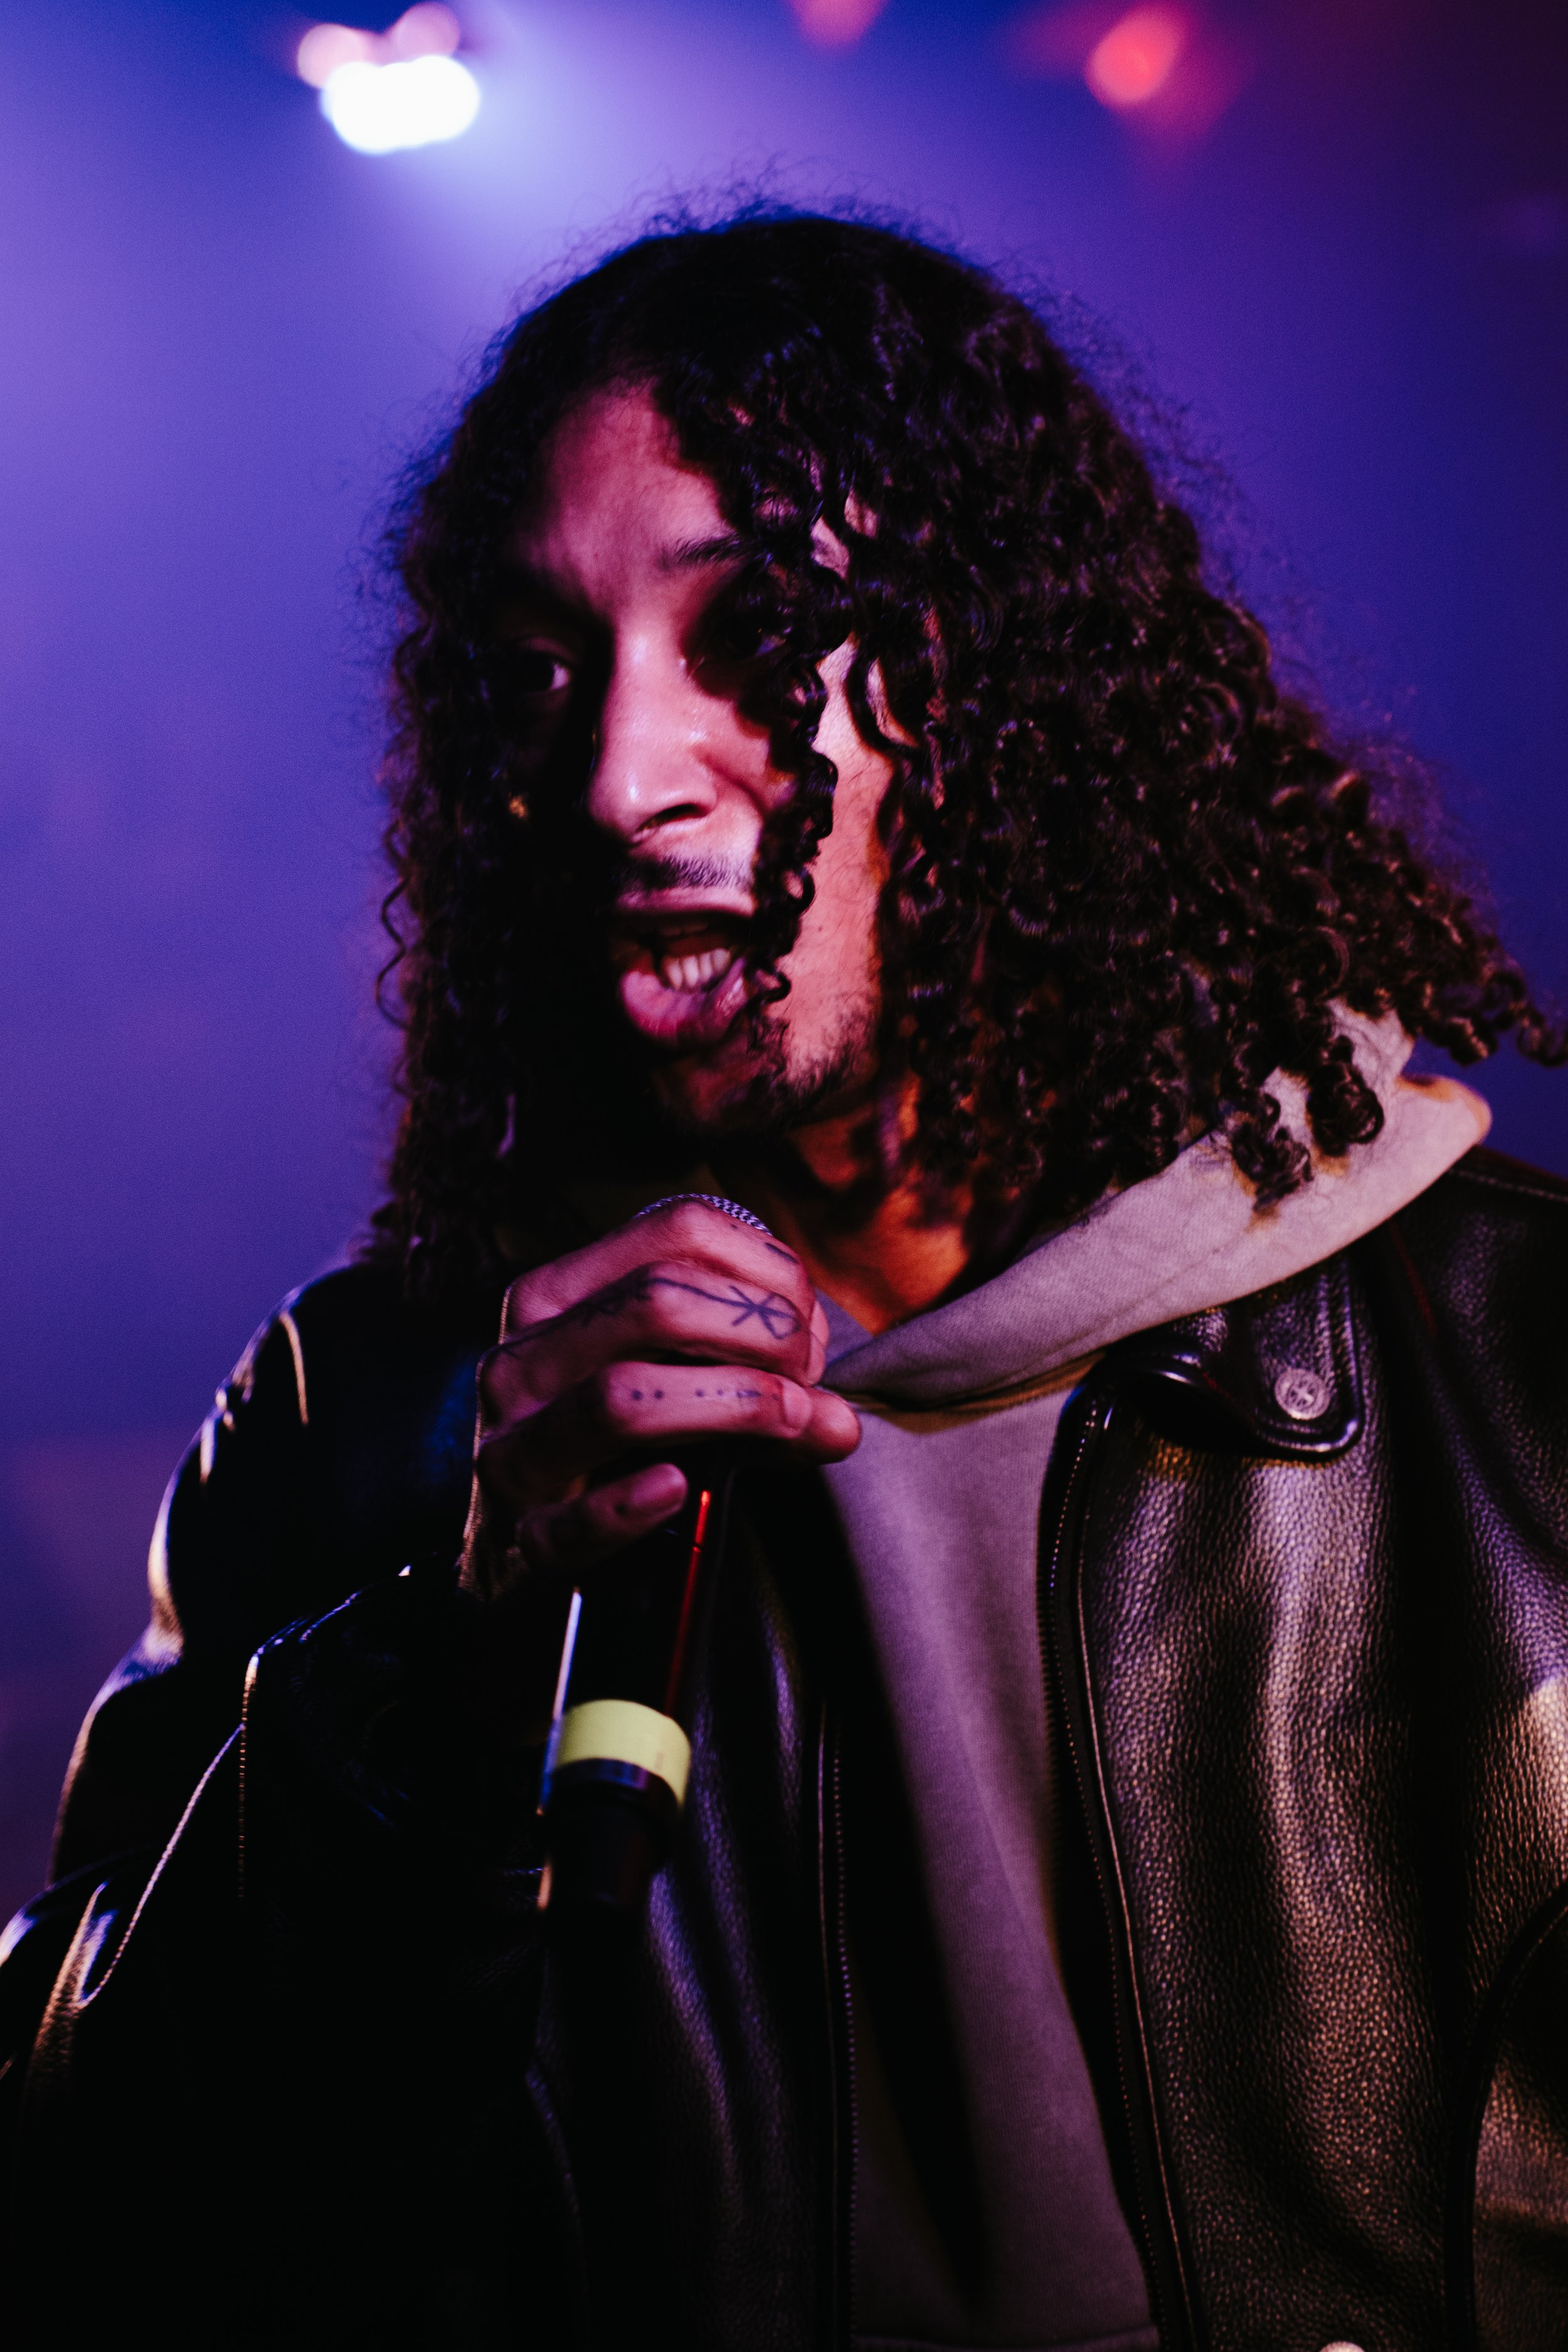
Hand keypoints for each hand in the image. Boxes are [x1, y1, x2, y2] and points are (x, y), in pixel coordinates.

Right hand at [461, 1199, 859, 1609]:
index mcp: (560, 1296)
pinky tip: (676, 1491)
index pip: (678, 1231)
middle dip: (760, 1332)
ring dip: (730, 1405)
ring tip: (786, 1421)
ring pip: (621, 1398)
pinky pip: (577, 1518)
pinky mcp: (518, 1537)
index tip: (805, 1329)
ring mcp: (513, 1447)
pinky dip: (632, 1504)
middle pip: (656, 1301)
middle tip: (805, 1380)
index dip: (770, 1271)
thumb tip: (840, 1420)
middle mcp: (523, 1358)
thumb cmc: (615, 1452)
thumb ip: (766, 1389)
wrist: (520, 1554)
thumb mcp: (684, 1391)